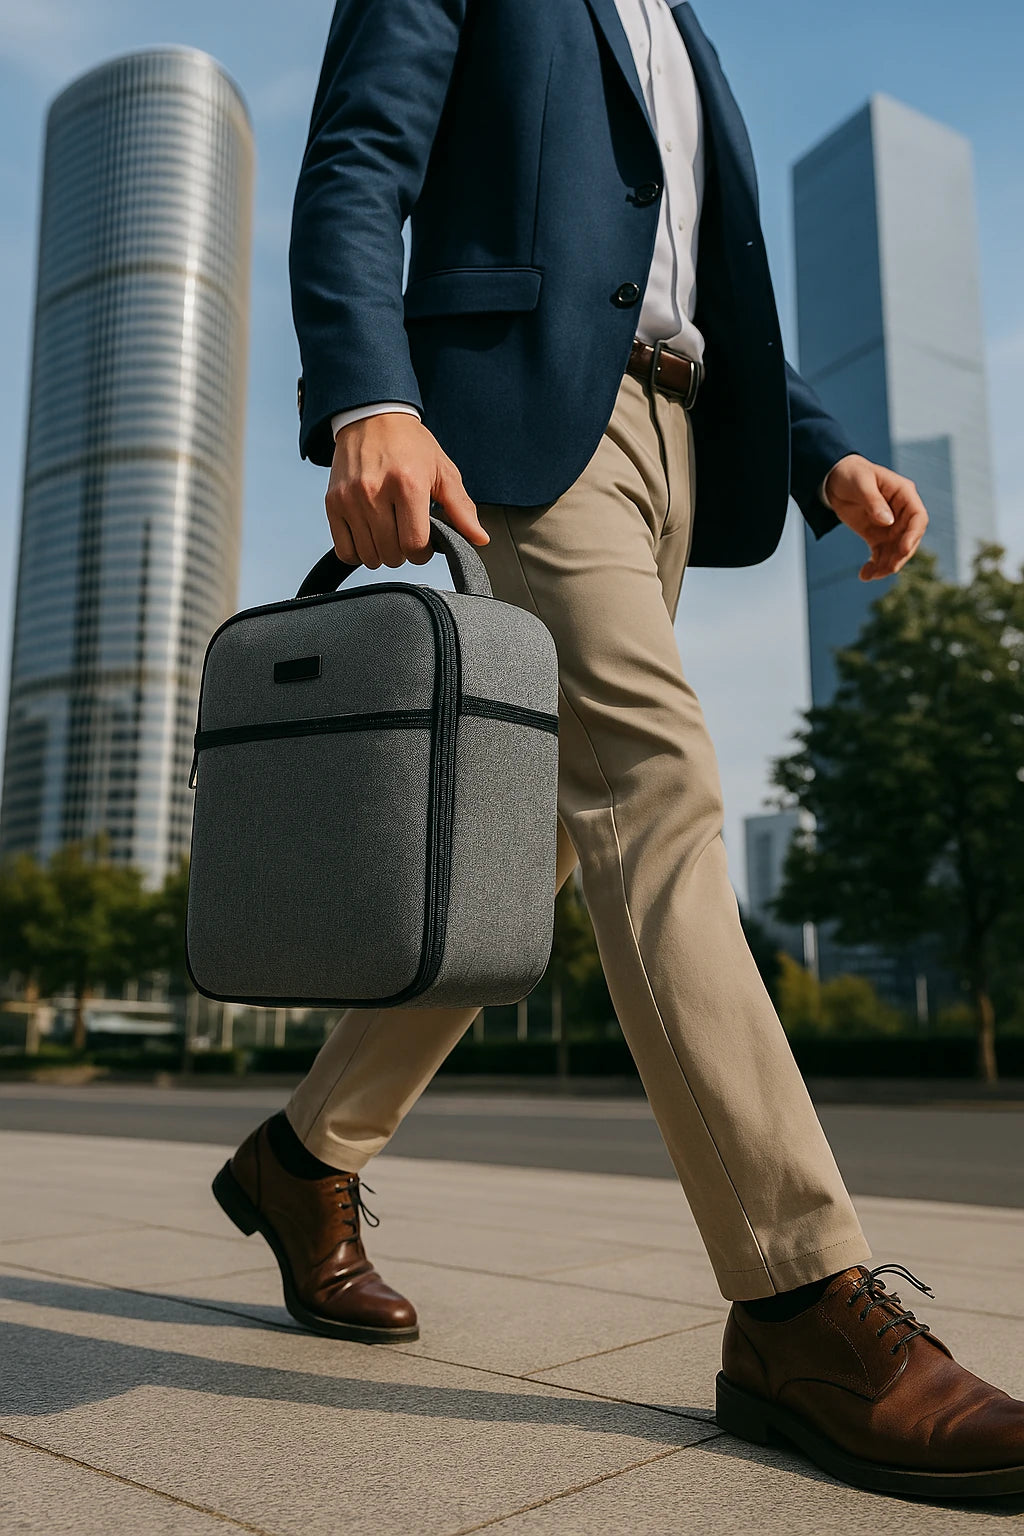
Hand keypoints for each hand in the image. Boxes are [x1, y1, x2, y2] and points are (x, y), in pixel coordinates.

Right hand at [326, 412, 487, 568]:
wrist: (372, 418)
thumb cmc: (410, 445)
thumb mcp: (443, 471)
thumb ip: (461, 508)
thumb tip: (480, 538)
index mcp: (408, 484)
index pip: (414, 545)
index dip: (423, 552)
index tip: (424, 542)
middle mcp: (375, 492)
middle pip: (391, 554)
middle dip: (403, 553)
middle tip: (405, 533)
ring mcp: (350, 499)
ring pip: (368, 556)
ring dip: (382, 553)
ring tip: (388, 533)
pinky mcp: (333, 503)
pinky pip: (344, 550)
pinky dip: (358, 552)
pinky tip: (369, 537)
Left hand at [823, 454, 928, 581]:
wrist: (834, 480)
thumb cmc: (851, 474)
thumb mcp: (861, 484)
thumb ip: (874, 502)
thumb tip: (888, 521)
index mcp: (904, 494)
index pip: (918, 517)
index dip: (914, 535)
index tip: (904, 549)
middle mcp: (901, 512)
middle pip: (909, 539)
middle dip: (899, 556)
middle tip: (886, 569)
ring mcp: (891, 526)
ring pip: (895, 551)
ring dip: (886, 565)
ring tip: (869, 576)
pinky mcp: (877, 536)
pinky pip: (880, 554)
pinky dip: (875, 566)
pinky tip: (865, 575)